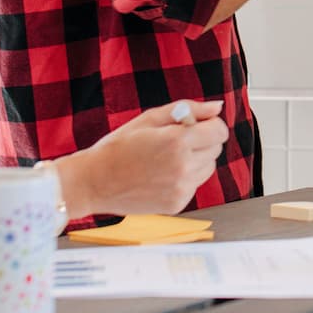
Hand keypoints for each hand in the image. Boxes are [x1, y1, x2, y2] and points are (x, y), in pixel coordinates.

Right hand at [57, 101, 228, 219]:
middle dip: (202, 141)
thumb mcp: (151, 118)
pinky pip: (194, 185)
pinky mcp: (176, 204)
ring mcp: (180, 188)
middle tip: (175, 142)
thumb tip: (217, 108)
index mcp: (178, 141)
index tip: (194, 126)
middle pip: (216, 148)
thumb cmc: (119, 146)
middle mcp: (183, 166)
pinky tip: (160, 176)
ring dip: (196, 160)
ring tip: (166, 159)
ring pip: (208, 167)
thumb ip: (190, 109)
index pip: (219, 131)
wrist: (92, 183)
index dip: (209, 125)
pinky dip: (184, 179)